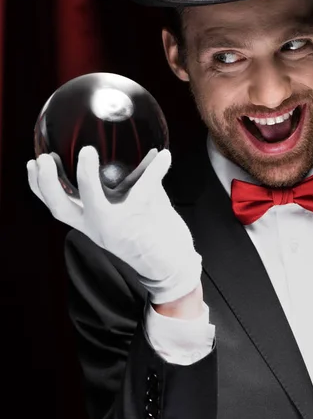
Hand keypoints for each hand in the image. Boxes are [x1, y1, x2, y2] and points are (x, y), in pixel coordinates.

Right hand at [27, 147, 201, 303]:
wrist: (173, 268)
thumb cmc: (149, 238)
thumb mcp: (126, 218)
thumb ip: (123, 190)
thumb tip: (134, 152)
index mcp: (91, 225)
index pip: (58, 206)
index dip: (40, 187)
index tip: (32, 164)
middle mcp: (99, 228)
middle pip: (61, 208)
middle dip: (48, 183)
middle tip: (43, 159)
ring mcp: (118, 224)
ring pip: (94, 201)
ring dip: (86, 176)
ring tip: (87, 150)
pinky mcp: (141, 218)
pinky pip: (147, 185)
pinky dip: (157, 168)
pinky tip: (165, 156)